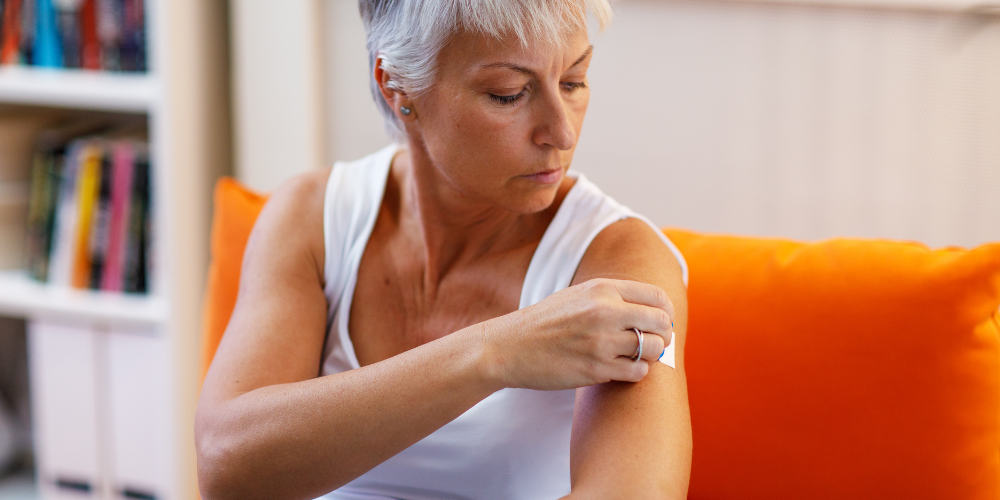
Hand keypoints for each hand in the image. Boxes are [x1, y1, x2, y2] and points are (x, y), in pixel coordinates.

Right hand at [483, 279, 674, 389]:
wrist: (510, 347)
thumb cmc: (546, 322)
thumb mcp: (578, 295)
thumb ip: (612, 296)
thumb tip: (654, 307)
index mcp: (602, 289)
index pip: (656, 296)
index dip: (665, 311)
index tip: (660, 322)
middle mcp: (605, 312)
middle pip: (660, 322)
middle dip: (662, 334)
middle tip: (653, 342)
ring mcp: (601, 342)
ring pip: (653, 349)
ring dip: (651, 355)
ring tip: (636, 356)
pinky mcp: (596, 369)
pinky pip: (637, 372)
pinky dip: (636, 372)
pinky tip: (622, 369)